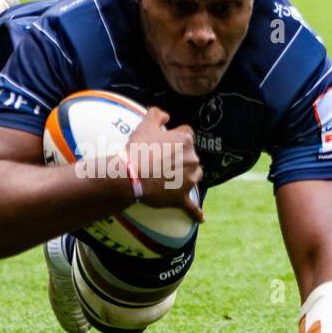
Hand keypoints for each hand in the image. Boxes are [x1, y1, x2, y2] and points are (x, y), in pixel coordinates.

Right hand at [123, 107, 203, 223]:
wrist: (130, 175)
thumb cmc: (138, 149)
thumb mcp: (145, 124)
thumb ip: (157, 114)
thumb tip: (166, 116)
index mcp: (186, 140)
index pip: (187, 134)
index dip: (176, 137)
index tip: (165, 143)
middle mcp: (192, 159)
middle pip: (191, 156)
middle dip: (180, 158)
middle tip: (161, 161)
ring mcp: (189, 180)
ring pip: (194, 176)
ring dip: (186, 177)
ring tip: (169, 178)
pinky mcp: (181, 197)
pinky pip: (192, 207)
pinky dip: (196, 213)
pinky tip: (201, 218)